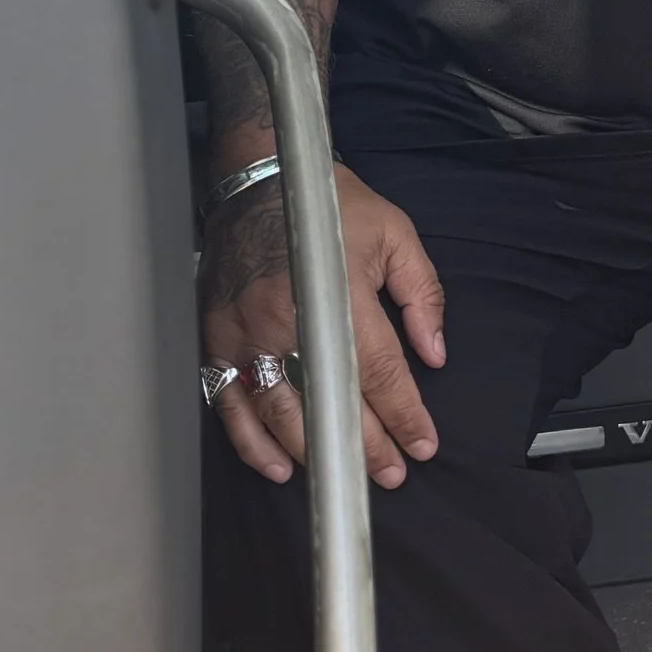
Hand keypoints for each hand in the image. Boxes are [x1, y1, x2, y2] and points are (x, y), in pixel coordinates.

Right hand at [200, 162, 446, 487]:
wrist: (260, 176)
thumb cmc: (330, 204)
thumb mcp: (395, 234)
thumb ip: (421, 294)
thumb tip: (434, 353)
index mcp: (340, 294)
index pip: (379, 372)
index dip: (404, 414)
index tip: (423, 444)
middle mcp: (290, 321)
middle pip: (331, 401)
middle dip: (367, 444)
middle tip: (392, 473)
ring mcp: (247, 334)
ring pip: (281, 413)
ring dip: (315, 451)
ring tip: (344, 475)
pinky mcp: (217, 338)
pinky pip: (229, 403)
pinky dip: (251, 442)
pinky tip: (277, 465)